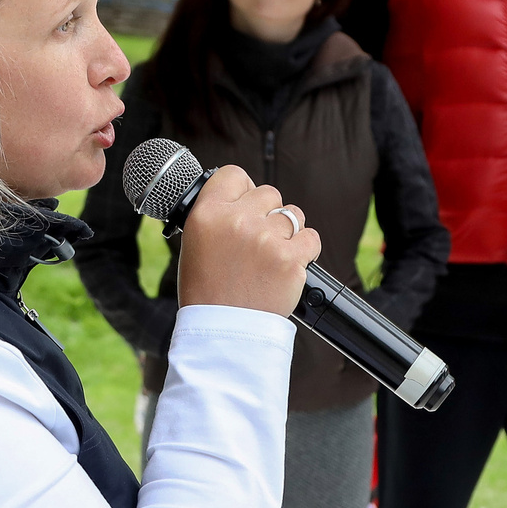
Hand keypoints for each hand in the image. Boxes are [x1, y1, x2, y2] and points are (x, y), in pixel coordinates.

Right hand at [176, 165, 318, 317]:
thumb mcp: (195, 244)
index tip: (246, 203)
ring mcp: (265, 239)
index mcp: (207, 214)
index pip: (234, 175)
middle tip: (258, 242)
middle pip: (268, 193)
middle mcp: (236, 220)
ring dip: (289, 231)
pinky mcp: (290, 259)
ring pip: (293, 214)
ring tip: (272, 256)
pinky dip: (305, 250)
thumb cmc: (207, 292)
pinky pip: (311, 238)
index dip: (243, 189)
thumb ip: (217, 216)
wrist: (223, 332)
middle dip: (267, 213)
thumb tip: (242, 197)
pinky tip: (288, 265)